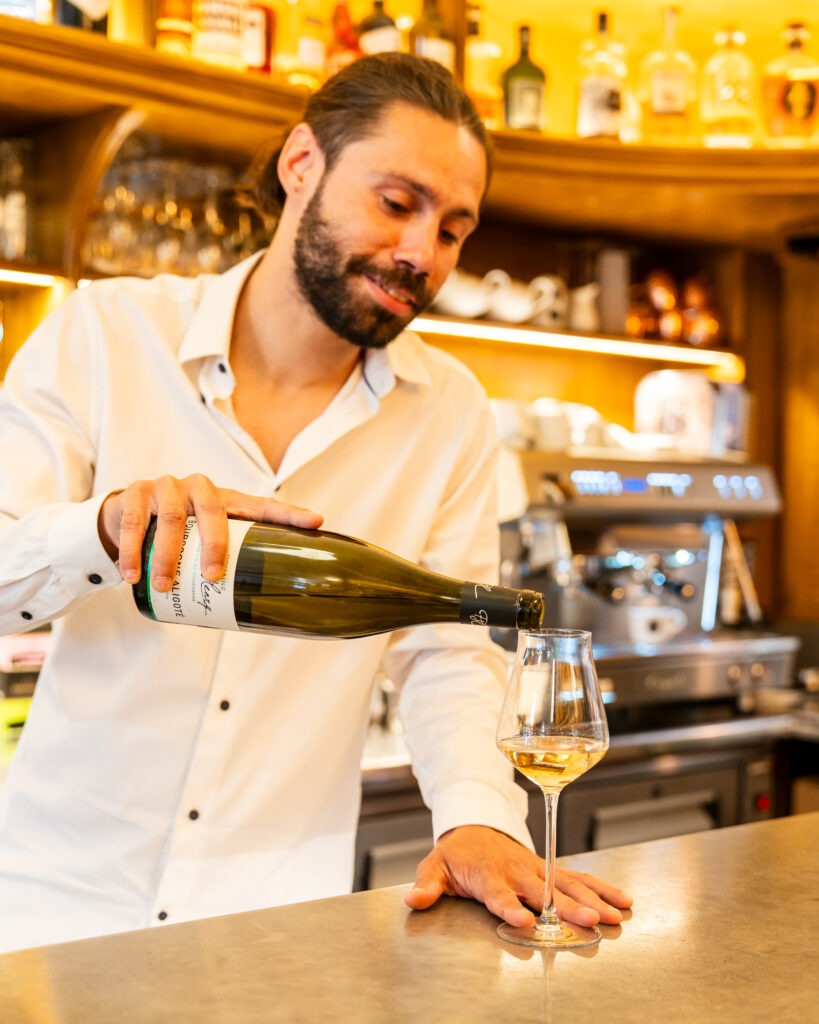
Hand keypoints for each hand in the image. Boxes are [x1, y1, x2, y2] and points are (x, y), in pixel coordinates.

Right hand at [98, 473, 322, 588]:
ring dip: (166, 556)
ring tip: (164, 586)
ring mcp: (167, 487)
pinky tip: (132, 575)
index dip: (289, 514)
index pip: (262, 505)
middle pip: (213, 511)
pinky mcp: (136, 493)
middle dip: (214, 545)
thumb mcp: (203, 537)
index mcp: (225, 499)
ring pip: (171, 519)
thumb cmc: (177, 530)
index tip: (316, 523)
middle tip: (213, 576)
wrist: (126, 512)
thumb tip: (255, 607)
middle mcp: (200, 487)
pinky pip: (134, 522)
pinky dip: (131, 551)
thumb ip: (225, 559)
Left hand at [403, 825, 631, 928]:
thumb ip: (427, 885)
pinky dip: (601, 888)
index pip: (498, 893)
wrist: (476, 827)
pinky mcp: (550, 869)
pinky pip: (578, 878)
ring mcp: (537, 869)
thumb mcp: (435, 867)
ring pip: (567, 885)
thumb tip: (413, 899)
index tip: (524, 921)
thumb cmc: (457, 854)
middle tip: (588, 921)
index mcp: (488, 874)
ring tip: (613, 916)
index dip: (510, 907)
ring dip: (591, 900)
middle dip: (567, 907)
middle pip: (544, 892)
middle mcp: (517, 871)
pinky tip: (622, 901)